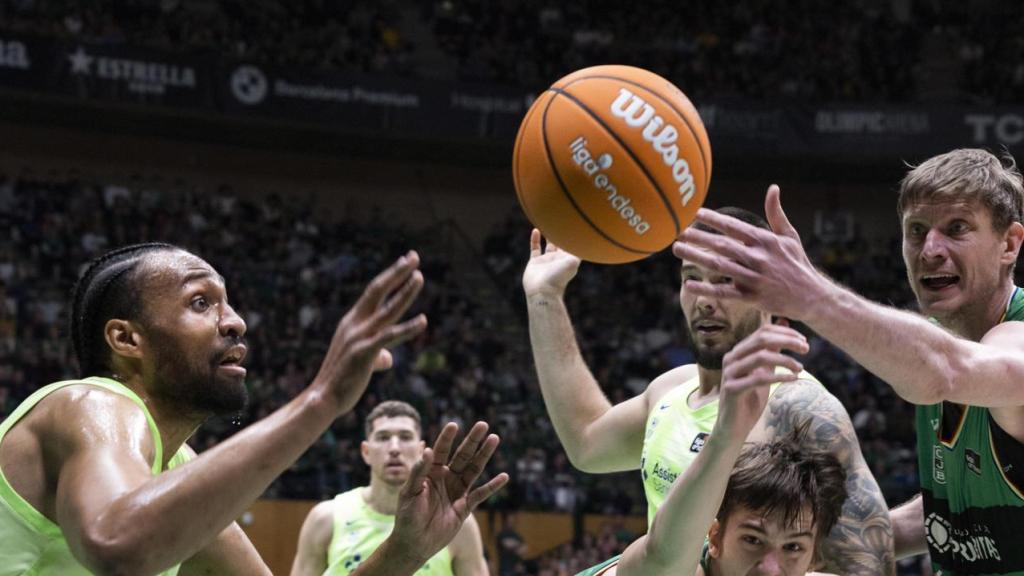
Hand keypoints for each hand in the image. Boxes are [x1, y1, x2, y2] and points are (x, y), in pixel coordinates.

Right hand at [312, 251, 427, 412]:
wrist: (323, 400)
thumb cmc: (342, 382)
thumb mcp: (361, 362)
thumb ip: (377, 356)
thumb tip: (388, 359)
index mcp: (352, 323)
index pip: (373, 292)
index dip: (391, 276)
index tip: (406, 261)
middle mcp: (354, 324)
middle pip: (378, 290)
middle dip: (397, 272)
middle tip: (414, 256)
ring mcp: (358, 337)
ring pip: (387, 309)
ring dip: (404, 292)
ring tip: (420, 277)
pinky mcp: (364, 354)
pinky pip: (389, 337)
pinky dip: (407, 328)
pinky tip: (423, 321)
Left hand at [390, 422, 509, 564]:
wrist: (414, 543)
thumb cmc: (406, 517)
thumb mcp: (409, 492)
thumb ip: (419, 472)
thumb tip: (427, 449)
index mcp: (430, 473)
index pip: (440, 451)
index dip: (447, 438)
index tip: (454, 425)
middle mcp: (445, 478)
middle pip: (462, 456)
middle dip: (472, 440)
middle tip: (483, 424)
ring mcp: (456, 492)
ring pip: (473, 469)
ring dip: (484, 455)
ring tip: (494, 439)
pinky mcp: (465, 507)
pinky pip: (480, 494)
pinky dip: (492, 486)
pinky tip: (504, 476)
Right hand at [523, 229, 581, 298]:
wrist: (543, 292)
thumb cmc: (558, 278)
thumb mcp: (573, 262)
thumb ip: (578, 250)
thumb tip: (584, 236)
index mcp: (568, 259)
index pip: (572, 244)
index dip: (574, 234)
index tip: (574, 222)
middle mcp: (558, 259)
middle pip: (561, 243)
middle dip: (562, 233)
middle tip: (562, 218)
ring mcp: (546, 260)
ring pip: (548, 244)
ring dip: (548, 234)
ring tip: (548, 222)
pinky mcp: (535, 262)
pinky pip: (535, 248)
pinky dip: (535, 239)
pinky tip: (536, 230)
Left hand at [672, 185, 824, 320]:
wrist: (811, 296)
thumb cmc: (797, 263)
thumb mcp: (789, 236)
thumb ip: (776, 213)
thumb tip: (773, 188)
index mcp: (765, 241)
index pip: (734, 227)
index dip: (714, 219)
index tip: (695, 212)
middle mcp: (758, 258)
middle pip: (722, 245)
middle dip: (698, 236)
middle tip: (677, 230)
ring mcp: (753, 278)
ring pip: (719, 266)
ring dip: (695, 256)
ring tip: (677, 248)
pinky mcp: (750, 297)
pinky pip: (723, 293)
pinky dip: (706, 289)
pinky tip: (688, 284)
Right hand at [717, 322, 808, 435]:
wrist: (734, 426)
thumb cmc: (750, 398)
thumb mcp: (764, 371)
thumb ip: (772, 350)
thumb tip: (783, 323)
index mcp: (738, 351)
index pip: (762, 332)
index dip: (785, 333)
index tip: (804, 341)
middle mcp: (731, 358)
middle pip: (761, 339)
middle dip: (787, 341)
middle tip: (806, 349)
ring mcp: (730, 373)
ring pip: (760, 356)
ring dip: (785, 360)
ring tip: (800, 368)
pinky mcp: (732, 389)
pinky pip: (759, 378)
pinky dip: (779, 377)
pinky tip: (793, 380)